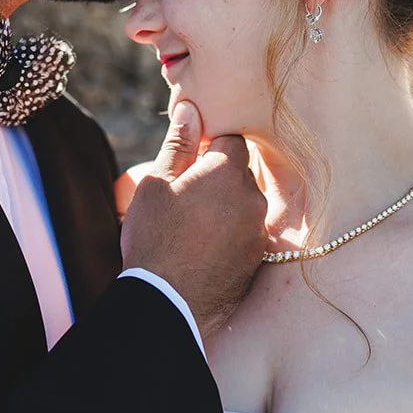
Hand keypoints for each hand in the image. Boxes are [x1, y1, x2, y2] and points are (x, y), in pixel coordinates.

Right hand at [120, 100, 267, 335]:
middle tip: (183, 196)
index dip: (208, 146)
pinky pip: (246, 231)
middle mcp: (252, 196)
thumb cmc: (154, 237)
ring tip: (190, 226)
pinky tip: (202, 247)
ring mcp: (258, 229)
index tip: (188, 162)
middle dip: (217, 176)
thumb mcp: (155, 183)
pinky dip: (230, 232)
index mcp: (228, 171)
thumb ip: (178, 144)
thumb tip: (190, 109)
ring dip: (224, 205)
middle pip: (239, 171)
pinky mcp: (257, 257)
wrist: (167, 303)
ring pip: (244, 202)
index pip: (231, 138)